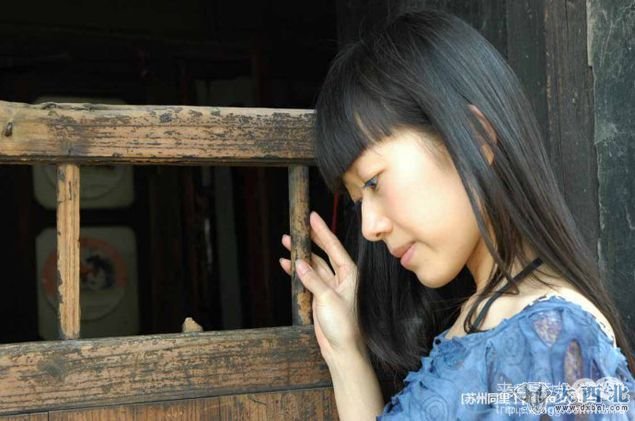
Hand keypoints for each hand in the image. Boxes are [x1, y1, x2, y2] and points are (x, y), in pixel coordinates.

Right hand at [279, 211, 363, 360]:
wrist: (341, 350)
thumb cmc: (343, 326)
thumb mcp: (328, 299)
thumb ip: (313, 280)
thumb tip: (299, 263)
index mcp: (349, 274)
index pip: (334, 247)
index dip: (322, 231)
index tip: (312, 217)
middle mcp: (341, 277)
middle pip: (323, 252)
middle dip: (310, 239)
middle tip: (297, 226)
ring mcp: (329, 286)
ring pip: (312, 265)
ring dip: (300, 255)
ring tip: (286, 242)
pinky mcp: (319, 296)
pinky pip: (307, 279)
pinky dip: (296, 271)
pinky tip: (286, 263)